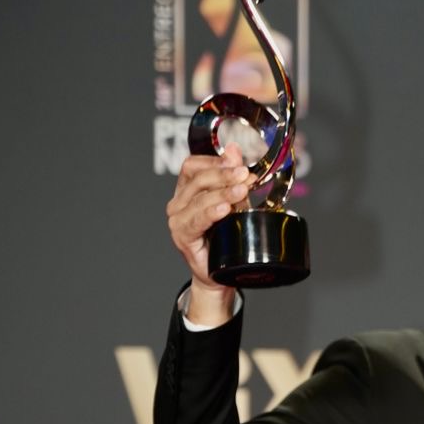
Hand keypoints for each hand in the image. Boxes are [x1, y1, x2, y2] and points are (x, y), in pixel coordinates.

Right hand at [165, 142, 249, 322]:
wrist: (220, 275)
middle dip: (224, 175)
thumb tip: (234, 148)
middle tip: (246, 175)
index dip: (216, 161)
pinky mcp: (182, 236)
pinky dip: (211, 213)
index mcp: (187, 190)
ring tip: (242, 190)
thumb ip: (233, 178)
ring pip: (199, 198)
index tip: (239, 163)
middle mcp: (178, 203)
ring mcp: (178, 220)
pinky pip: (196, 220)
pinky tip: (224, 209)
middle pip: (197, 179)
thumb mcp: (235, 203)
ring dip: (222, 192)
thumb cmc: (226, 240)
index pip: (194, 165)